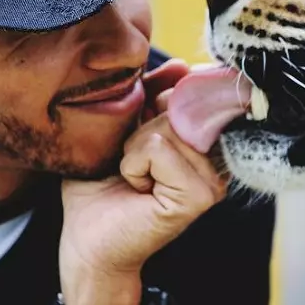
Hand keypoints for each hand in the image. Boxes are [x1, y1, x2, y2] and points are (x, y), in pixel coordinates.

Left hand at [58, 59, 228, 304]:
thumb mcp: (123, 125)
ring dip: (133, 149)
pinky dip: (134, 165)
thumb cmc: (101, 184)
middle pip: (178, 105)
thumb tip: (182, 65)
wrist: (86, 240)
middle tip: (132, 164)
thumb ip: (151, 93)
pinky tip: (136, 189)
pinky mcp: (200, 196)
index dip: (158, 103)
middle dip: (140, 129)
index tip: (139, 134)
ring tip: (134, 177)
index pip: (192, 92)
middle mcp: (218, 159)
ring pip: (167, 126)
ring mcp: (214, 179)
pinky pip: (159, 148)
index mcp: (206, 142)